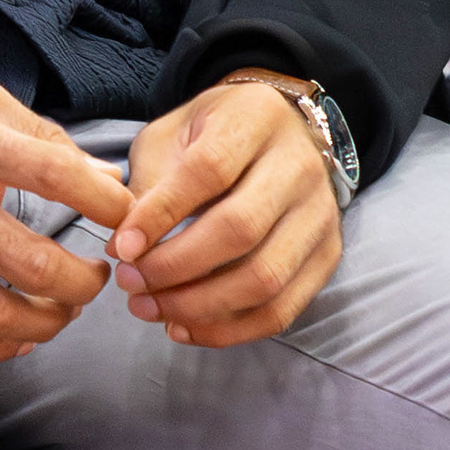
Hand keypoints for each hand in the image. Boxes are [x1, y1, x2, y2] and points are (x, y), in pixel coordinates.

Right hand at [0, 64, 130, 362]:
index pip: (51, 176)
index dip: (104, 202)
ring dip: (48, 324)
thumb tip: (103, 176)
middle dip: (85, 283)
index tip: (124, 214)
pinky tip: (18, 335)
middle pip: (33, 266)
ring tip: (63, 309)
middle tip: (95, 275)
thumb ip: (38, 135)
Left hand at [108, 75, 343, 349]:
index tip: (122, 247)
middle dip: (175, 267)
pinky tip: (183, 326)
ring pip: (263, 278)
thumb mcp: (173, 136)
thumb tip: (123, 250)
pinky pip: (281, 310)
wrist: (278, 134)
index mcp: (256, 119)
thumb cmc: (213, 135)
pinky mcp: (328, 256)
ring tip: (149, 308)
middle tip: (130, 283)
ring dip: (198, 305)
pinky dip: (228, 329)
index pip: (209, 170)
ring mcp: (321, 214)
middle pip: (240, 230)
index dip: (162, 214)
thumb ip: (149, 185)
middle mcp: (300, 165)